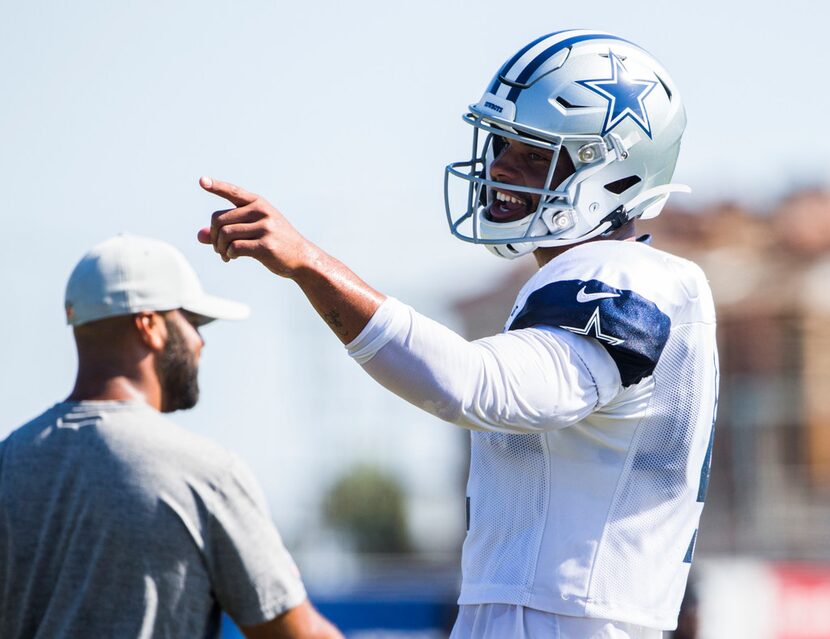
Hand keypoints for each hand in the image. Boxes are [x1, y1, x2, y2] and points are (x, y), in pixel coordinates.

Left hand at [197, 177, 313, 277]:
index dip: (216, 186)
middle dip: (214, 236)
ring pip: (226, 234)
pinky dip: (229, 254)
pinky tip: (232, 257)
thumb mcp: (252, 231)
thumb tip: (199, 236)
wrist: (301, 257)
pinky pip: (235, 247)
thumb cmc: (275, 242)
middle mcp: (261, 211)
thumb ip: (226, 231)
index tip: (202, 181)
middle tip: (218, 247)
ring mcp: (265, 228)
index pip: (233, 192)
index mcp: (258, 203)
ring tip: (224, 254)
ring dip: (220, 248)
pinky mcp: (266, 245)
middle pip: (220, 220)